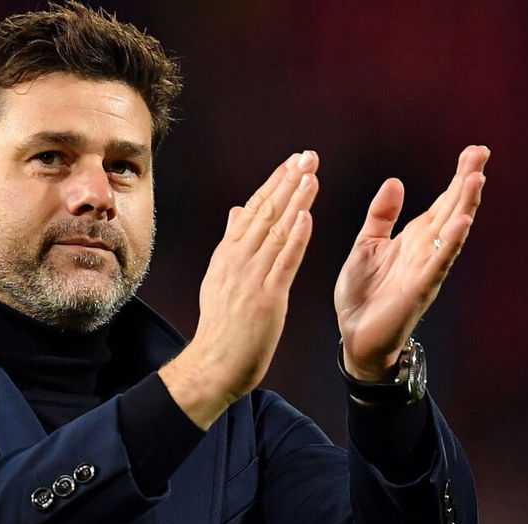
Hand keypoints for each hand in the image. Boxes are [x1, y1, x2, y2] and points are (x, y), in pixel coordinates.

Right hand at [160, 151, 319, 428]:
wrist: (215, 364)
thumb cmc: (223, 327)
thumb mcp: (221, 278)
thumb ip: (231, 243)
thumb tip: (236, 211)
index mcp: (228, 255)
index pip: (253, 210)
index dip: (274, 183)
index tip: (292, 162)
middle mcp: (237, 261)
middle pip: (265, 213)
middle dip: (287, 182)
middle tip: (307, 156)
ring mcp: (251, 279)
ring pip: (275, 232)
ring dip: (295, 201)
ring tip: (311, 175)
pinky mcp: (266, 298)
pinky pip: (283, 263)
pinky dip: (295, 238)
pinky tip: (306, 217)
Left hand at [334, 145, 489, 380]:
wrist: (355, 334)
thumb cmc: (363, 293)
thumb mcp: (367, 244)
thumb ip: (381, 215)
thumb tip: (395, 181)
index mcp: (414, 238)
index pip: (442, 202)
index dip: (458, 177)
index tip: (474, 151)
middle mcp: (426, 250)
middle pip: (452, 209)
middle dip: (467, 182)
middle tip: (481, 152)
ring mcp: (426, 269)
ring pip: (451, 232)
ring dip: (465, 206)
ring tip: (477, 178)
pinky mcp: (419, 289)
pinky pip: (439, 263)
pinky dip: (451, 243)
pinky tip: (463, 223)